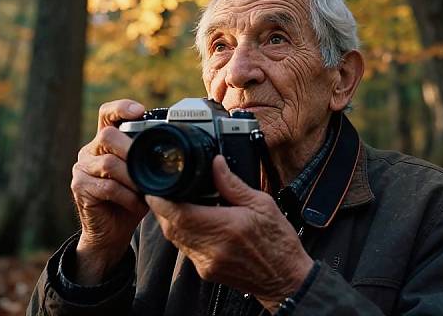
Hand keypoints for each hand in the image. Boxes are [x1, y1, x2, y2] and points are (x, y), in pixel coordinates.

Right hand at [71, 99, 148, 283]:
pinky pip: (107, 186)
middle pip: (107, 136)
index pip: (107, 113)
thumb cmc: (131, 197)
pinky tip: (138, 203)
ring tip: (147, 189)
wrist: (112, 231)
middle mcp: (90, 150)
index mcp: (106, 140)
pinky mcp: (79, 187)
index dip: (121, 107)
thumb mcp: (143, 173)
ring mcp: (82, 168)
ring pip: (109, 163)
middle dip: (132, 148)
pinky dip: (127, 196)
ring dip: (133, 177)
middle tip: (150, 162)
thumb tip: (176, 146)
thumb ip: (149, 157)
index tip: (140, 111)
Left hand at [146, 156, 312, 312]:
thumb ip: (233, 184)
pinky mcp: (206, 270)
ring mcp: (206, 263)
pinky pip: (184, 248)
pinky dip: (183, 231)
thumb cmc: (277, 242)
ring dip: (171, 219)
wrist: (285, 279)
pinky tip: (194, 220)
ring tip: (179, 201)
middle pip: (171, 227)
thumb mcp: (262, 204)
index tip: (156, 187)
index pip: (180, 215)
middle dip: (163, 207)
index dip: (161, 200)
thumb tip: (216, 163)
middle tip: (165, 189)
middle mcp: (212, 249)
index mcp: (226, 228)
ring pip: (174, 238)